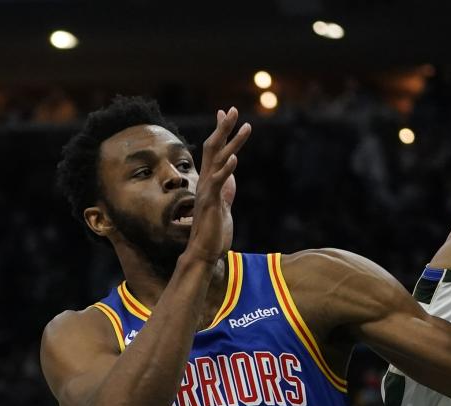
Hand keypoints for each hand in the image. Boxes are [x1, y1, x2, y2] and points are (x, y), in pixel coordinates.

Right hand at [185, 107, 250, 264]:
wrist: (204, 251)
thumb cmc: (214, 229)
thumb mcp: (223, 204)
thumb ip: (225, 188)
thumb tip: (229, 177)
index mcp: (209, 180)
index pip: (213, 150)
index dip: (220, 131)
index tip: (226, 113)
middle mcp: (205, 181)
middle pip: (213, 147)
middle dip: (224, 128)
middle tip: (234, 109)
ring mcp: (207, 191)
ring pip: (218, 160)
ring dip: (233, 142)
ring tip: (246, 127)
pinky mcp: (211, 203)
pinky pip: (218, 183)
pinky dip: (226, 170)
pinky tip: (235, 158)